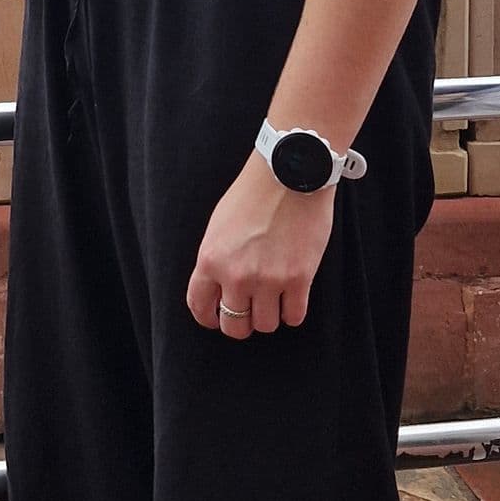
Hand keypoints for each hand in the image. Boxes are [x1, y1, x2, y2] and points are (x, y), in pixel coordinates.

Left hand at [185, 152, 335, 339]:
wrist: (287, 174)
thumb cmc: (253, 195)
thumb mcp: (219, 226)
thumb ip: (217, 260)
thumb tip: (219, 290)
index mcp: (211, 259)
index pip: (200, 307)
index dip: (209, 318)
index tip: (217, 318)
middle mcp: (237, 275)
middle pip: (235, 326)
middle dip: (241, 323)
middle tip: (249, 312)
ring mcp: (269, 279)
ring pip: (266, 325)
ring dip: (269, 316)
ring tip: (273, 300)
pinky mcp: (299, 279)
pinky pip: (294, 317)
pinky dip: (292, 312)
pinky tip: (292, 297)